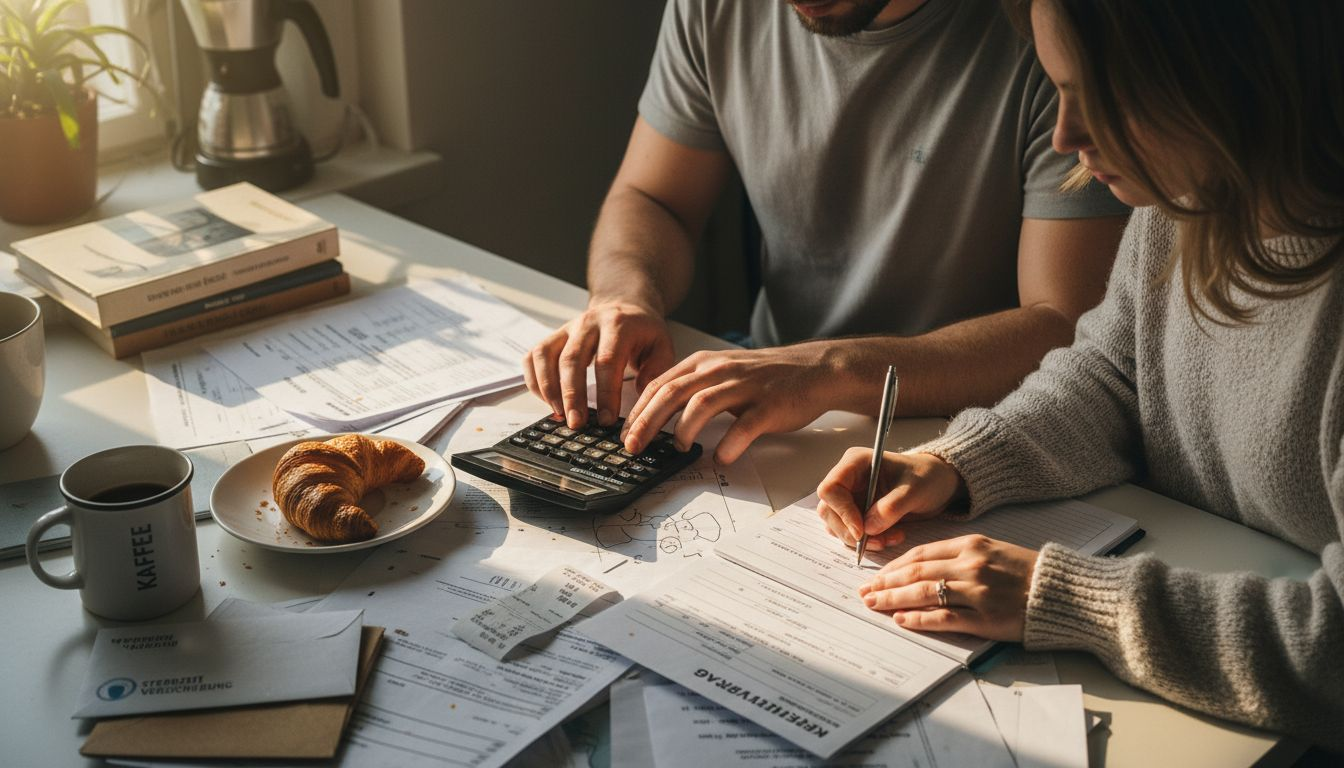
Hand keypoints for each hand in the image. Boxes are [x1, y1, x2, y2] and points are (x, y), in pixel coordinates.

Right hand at [522, 300, 674, 428]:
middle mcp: (588, 323)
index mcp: (618, 325)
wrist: (624, 306)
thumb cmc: (643, 332)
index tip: (606, 419)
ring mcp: (566, 328)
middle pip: (572, 359)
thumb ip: (656, 371)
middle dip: (572, 395)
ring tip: (559, 415)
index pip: (607, 360)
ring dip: (549, 388)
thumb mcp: (661, 346)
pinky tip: (547, 401)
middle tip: (577, 424)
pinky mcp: (553, 336)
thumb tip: (641, 398)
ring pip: (546, 356)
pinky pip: (534, 356)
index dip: (605, 392)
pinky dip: (535, 380)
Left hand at [620, 343, 843, 462]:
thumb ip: (692, 388)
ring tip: (676, 448)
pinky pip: (744, 425)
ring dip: (683, 429)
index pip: (660, 385)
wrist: (812, 370)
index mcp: (704, 364)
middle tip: (633, 446)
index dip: (638, 410)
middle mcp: (720, 371)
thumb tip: (657, 416)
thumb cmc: (764, 378)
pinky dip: (729, 443)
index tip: (624, 434)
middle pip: (672, 393)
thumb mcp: (722, 372)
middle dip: (647, 422)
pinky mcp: (768, 405)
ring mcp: (744, 386)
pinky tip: (721, 457)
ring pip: (703, 404)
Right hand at [816, 450, 962, 549]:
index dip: (842, 511)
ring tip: (890, 539)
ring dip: (860, 540)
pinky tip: (890, 538)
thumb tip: (867, 528)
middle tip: (878, 541)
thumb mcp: (915, 489)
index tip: (862, 530)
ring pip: (836, 525)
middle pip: (828, 510)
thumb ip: (891, 507)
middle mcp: (847, 480)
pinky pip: (850, 533)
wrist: (937, 484)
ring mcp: (850, 497)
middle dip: (850, 531)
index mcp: (855, 463)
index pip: (830, 488)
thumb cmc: (927, 477)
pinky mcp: (856, 514)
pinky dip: (867, 542)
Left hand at [857, 535, 1038, 641]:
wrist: (1062, 592)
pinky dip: (919, 619)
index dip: (893, 566)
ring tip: (874, 605)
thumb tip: (920, 568)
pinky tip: (901, 620)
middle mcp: (970, 565)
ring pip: (923, 594)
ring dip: (893, 600)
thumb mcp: (992, 550)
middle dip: (884, 583)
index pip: (919, 554)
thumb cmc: (1025, 572)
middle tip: (864, 592)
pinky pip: (943, 618)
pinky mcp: (985, 618)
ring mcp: (977, 592)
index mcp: (970, 545)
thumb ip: (958, 555)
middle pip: (915, 573)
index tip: (875, 575)